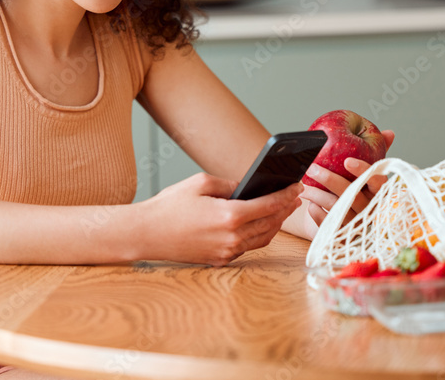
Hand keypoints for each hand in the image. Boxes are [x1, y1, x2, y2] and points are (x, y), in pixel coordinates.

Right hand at [139, 173, 302, 265]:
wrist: (146, 234)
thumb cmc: (169, 206)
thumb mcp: (200, 183)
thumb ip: (229, 184)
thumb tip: (247, 187)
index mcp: (229, 216)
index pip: (269, 205)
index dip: (286, 195)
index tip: (297, 186)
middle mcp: (232, 238)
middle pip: (270, 223)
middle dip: (285, 209)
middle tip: (295, 197)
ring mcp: (226, 252)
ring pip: (262, 238)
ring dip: (275, 224)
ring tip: (283, 210)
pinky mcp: (219, 260)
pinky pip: (247, 247)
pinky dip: (258, 235)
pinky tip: (260, 224)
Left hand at [300, 130, 394, 231]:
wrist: (339, 219)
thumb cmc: (352, 189)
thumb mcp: (364, 171)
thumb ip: (375, 152)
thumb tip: (389, 132)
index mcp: (378, 192)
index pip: (377, 182)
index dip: (363, 171)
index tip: (346, 160)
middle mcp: (369, 209)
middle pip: (352, 194)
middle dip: (330, 179)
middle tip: (312, 168)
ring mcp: (355, 223)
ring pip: (336, 207)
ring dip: (317, 194)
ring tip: (303, 184)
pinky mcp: (340, 234)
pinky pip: (326, 222)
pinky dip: (315, 211)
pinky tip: (310, 203)